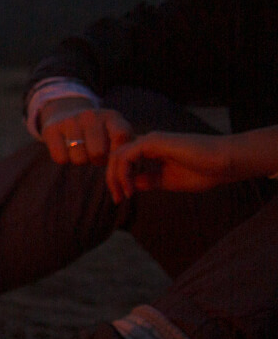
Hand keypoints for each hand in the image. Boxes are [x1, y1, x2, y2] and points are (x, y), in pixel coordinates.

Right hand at [38, 97, 129, 164]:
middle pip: (98, 153)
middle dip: (97, 160)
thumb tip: (136, 168)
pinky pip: (61, 158)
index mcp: (111, 117)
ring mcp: (70, 121)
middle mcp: (91, 116)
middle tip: (95, 155)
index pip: (121, 136)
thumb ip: (127, 146)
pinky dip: (65, 159)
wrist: (65, 113)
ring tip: (82, 151)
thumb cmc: (99, 132)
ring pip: (79, 158)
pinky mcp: (51, 129)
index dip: (118, 152)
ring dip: (81, 160)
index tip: (113, 155)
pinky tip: (67, 150)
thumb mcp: (115, 132)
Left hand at [106, 131, 234, 201]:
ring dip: (115, 177)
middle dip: (112, 179)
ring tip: (123, 195)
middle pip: (116, 157)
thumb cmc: (204, 171)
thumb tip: (131, 185)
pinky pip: (127, 155)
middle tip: (117, 199)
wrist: (225, 163)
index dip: (117, 179)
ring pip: (118, 155)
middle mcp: (148, 142)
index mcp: (151, 150)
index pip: (123, 161)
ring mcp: (151, 140)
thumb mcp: (168, 180)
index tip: (121, 198)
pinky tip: (131, 188)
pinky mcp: (155, 141)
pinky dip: (124, 172)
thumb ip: (149, 180)